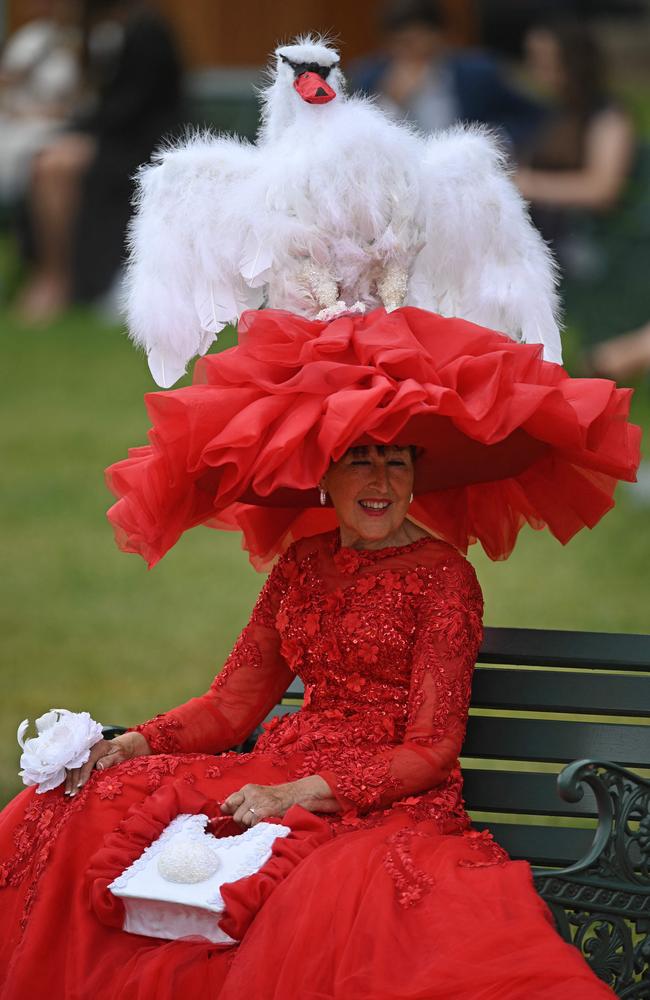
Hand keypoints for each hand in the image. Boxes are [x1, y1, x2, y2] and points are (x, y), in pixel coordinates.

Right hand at [64, 731, 150, 797]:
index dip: (84, 773)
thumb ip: (110, 760)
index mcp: (98, 746)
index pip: (88, 760)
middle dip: (74, 779)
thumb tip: (98, 766)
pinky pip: (72, 768)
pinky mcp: (80, 757)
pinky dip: (69, 778)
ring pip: (72, 766)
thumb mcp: (119, 755)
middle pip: (77, 764)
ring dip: (70, 780)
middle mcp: (88, 748)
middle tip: (73, 793)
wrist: (120, 747)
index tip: (81, 785)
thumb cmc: (121, 753)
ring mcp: (82, 752)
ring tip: (69, 793)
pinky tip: (68, 787)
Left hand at [221, 776, 338, 826]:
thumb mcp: (258, 795)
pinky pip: (252, 824)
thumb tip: (223, 809)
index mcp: (248, 789)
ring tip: (261, 821)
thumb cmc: (277, 799)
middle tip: (254, 820)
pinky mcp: (264, 810)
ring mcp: (257, 801)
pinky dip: (257, 827)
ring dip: (250, 825)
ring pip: (243, 821)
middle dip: (243, 822)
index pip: (228, 802)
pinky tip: (264, 823)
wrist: (296, 795)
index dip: (230, 812)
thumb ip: (242, 802)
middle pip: (236, 816)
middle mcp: (251, 793)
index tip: (235, 817)